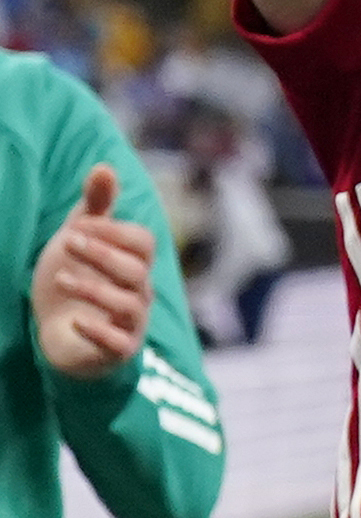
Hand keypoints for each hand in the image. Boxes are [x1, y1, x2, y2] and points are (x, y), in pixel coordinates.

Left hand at [26, 169, 151, 379]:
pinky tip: (75, 320)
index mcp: (134, 263)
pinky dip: (98, 331)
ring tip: (59, 279)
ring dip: (94, 290)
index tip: (79, 226)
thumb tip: (104, 166)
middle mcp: (139, 291)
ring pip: (129, 305)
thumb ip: (96, 206)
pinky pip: (118, 343)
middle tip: (66, 243)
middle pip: (136, 270)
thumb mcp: (81, 239)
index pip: (142, 242)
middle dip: (102, 254)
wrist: (61, 334)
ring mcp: (130, 323)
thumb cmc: (77, 279)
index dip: (113, 232)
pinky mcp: (116, 351)